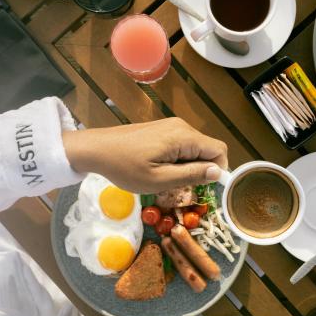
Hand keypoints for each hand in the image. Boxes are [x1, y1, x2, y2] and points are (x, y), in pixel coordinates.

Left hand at [62, 118, 227, 192]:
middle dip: (201, 170)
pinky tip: (160, 168)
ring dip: (188, 166)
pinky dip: (179, 160)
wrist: (97, 149)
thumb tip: (218, 172)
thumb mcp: (159, 180)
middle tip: (181, 187)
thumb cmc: (125, 167)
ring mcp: (172, 126)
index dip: (218, 171)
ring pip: (195, 148)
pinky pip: (182, 145)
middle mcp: (182, 127)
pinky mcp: (163, 129)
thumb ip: (191, 175)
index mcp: (184, 137)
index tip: (204, 189)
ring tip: (167, 179)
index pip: (219, 150)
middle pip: (207, 149)